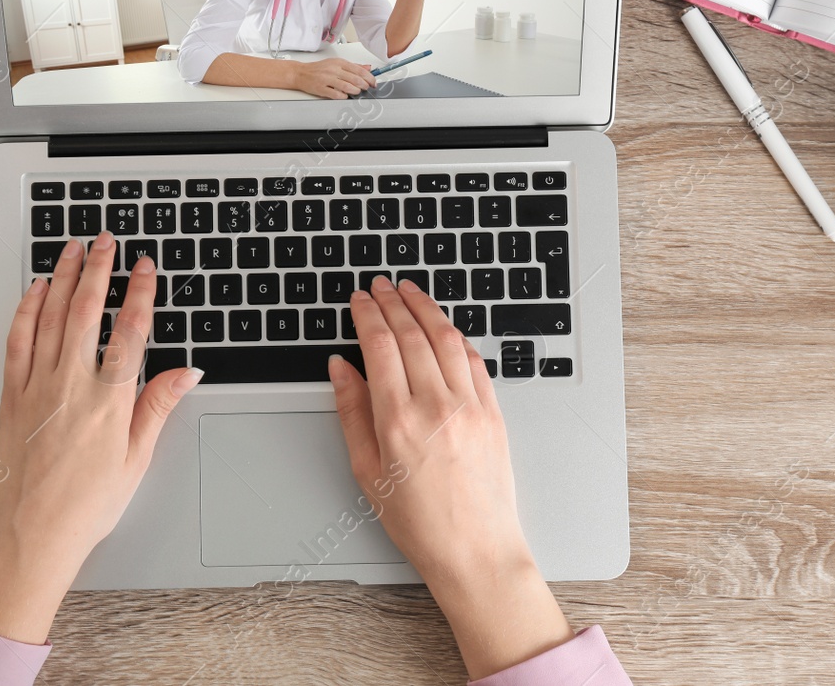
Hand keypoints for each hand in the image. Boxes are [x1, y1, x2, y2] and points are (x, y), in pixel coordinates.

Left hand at [0, 233, 201, 642]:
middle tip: (107, 240)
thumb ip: (158, 406)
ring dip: (63, 277)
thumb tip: (186, 371)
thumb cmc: (85, 506)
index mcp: (109, 401)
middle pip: (87, 311)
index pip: (130, 331)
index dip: (141, 293)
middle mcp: (71, 386)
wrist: (31, 535)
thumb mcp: (136, 459)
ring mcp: (37, 387)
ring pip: (51, 316)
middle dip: (99, 269)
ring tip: (73, 249)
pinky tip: (34, 290)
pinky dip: (27, 309)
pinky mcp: (12, 395)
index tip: (146, 268)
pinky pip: (19, 340)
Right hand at [295, 58, 375, 98]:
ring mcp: (327, 79)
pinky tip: (345, 96)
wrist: (301, 73)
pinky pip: (336, 94)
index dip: (369, 77)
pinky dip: (343, 96)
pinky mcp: (321, 88)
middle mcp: (334, 70)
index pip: (359, 70)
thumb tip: (368, 67)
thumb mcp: (336, 63)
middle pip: (355, 79)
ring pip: (347, 87)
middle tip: (367, 88)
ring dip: (355, 91)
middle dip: (364, 85)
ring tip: (357, 92)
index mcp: (339, 62)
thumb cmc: (318, 69)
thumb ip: (353, 66)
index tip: (373, 82)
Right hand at [328, 277, 572, 678]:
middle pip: (412, 334)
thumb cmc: (420, 522)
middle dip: (393, 302)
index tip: (359, 299)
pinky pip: (474, 360)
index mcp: (398, 421)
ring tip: (410, 291)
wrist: (476, 551)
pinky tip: (444, 327)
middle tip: (380, 285)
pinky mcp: (494, 412)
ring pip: (446, 338)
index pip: (379, 346)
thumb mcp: (367, 470)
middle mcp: (436, 406)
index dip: (367, 314)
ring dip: (426, 308)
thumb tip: (340, 368)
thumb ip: (351, 412)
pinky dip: (456, 336)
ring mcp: (470, 406)